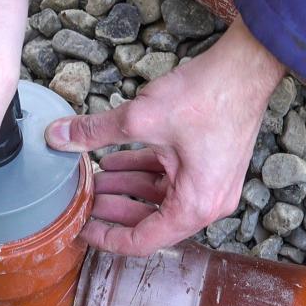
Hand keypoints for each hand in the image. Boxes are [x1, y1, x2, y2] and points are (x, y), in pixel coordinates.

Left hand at [45, 16, 284, 255]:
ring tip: (93, 177)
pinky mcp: (209, 164)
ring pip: (158, 197)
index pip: (143, 241)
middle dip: (112, 209)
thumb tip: (56, 137)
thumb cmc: (207, 96)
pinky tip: (113, 160)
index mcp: (195, 206)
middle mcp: (207, 203)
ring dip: (126, 187)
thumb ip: (95, 132)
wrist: (248, 65)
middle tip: (81, 199)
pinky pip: (170, 178)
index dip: (106, 238)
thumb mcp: (140, 117)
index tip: (81, 229)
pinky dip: (143, 170)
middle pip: (150, 221)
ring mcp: (211, 184)